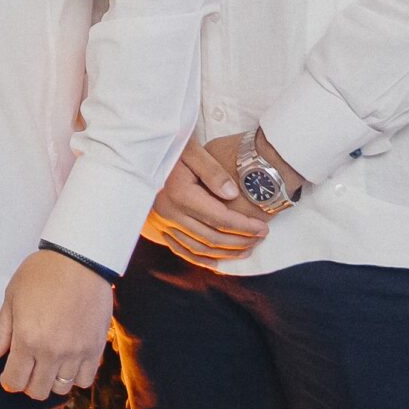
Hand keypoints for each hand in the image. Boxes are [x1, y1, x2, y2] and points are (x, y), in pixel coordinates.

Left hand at [0, 249, 114, 398]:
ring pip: (61, 388)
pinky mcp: (95, 348)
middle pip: (38, 390)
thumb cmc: (42, 273)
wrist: (79, 259)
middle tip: (29, 369)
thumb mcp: (12, 296)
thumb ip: (3, 329)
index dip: (9, 381)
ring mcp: (76, 352)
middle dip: (28, 383)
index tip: (10, 376)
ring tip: (49, 364)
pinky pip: (85, 379)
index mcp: (27, 339)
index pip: (15, 381)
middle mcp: (52, 351)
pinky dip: (75, 376)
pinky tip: (69, 362)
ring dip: (52, 380)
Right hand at [147, 136, 269, 263]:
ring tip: (246, 249)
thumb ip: (214, 171)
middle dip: (240, 241)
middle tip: (260, 238)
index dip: (245, 226)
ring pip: (198, 247)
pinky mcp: (158, 224)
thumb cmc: (173, 146)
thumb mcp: (194, 150)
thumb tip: (232, 194)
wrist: (146, 150)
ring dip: (225, 253)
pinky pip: (181, 249)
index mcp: (180, 194)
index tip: (263, 228)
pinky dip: (200, 259)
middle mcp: (170, 212)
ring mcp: (162, 221)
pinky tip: (217, 262)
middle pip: (212, 237)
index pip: (220, 218)